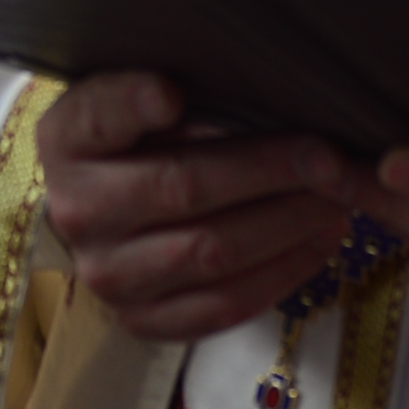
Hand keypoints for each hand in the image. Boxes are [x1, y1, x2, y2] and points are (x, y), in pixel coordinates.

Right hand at [37, 70, 371, 342]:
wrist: (108, 216)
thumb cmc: (143, 141)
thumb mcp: (143, 96)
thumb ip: (185, 89)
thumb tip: (269, 89)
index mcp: (68, 140)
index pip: (99, 117)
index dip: (134, 103)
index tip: (169, 93)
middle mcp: (78, 210)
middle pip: (183, 187)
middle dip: (272, 168)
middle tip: (332, 156)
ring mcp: (107, 274)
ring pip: (212, 251)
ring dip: (290, 222)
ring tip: (339, 197)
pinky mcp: (141, 320)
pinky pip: (222, 306)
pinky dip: (283, 272)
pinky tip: (320, 240)